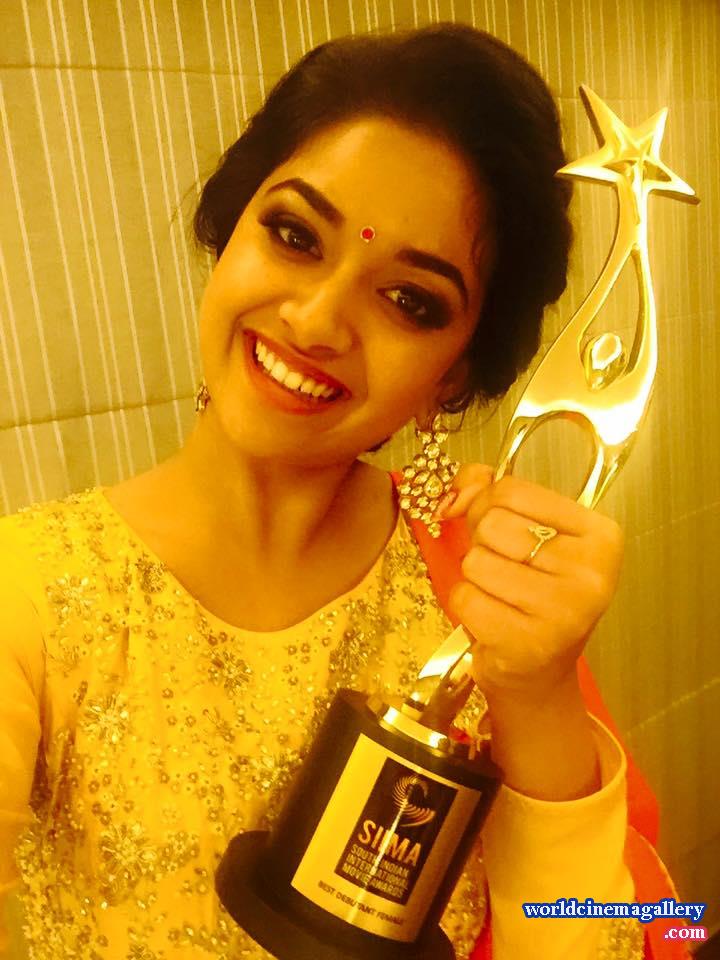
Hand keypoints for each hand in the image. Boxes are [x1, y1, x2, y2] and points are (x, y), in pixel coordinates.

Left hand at [440, 464, 624, 707]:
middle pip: (493, 524)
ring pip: (476, 561)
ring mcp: (563, 610)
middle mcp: (591, 572)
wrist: (540, 670)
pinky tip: (494, 619)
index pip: (513, 491)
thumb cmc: (534, 591)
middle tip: (507, 570)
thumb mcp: (524, 530)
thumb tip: (456, 492)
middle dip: (485, 544)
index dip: (488, 505)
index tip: (503, 529)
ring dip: (476, 578)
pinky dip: (468, 606)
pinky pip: (467, 598)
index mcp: (600, 535)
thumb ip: (488, 492)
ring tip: (502, 595)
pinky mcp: (528, 642)